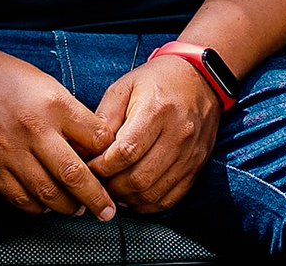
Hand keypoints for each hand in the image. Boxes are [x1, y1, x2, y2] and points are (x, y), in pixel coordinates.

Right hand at [0, 46, 118, 218]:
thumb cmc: (10, 77)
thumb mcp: (49, 85)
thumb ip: (73, 115)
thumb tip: (96, 148)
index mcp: (54, 104)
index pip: (96, 139)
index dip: (110, 156)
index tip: (114, 166)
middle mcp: (33, 129)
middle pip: (75, 174)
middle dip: (96, 198)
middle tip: (108, 210)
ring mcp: (10, 151)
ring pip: (48, 194)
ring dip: (68, 207)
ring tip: (79, 208)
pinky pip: (20, 199)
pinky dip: (38, 208)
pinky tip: (48, 205)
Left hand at [87, 55, 222, 212]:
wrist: (200, 80)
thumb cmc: (157, 82)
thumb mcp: (125, 87)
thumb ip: (104, 118)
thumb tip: (86, 149)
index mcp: (157, 110)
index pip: (125, 152)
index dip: (101, 166)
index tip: (88, 166)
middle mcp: (177, 135)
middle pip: (138, 178)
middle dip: (111, 186)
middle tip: (97, 181)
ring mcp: (189, 155)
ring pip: (152, 194)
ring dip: (126, 198)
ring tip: (112, 188)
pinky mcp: (195, 169)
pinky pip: (168, 200)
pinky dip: (146, 203)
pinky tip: (132, 194)